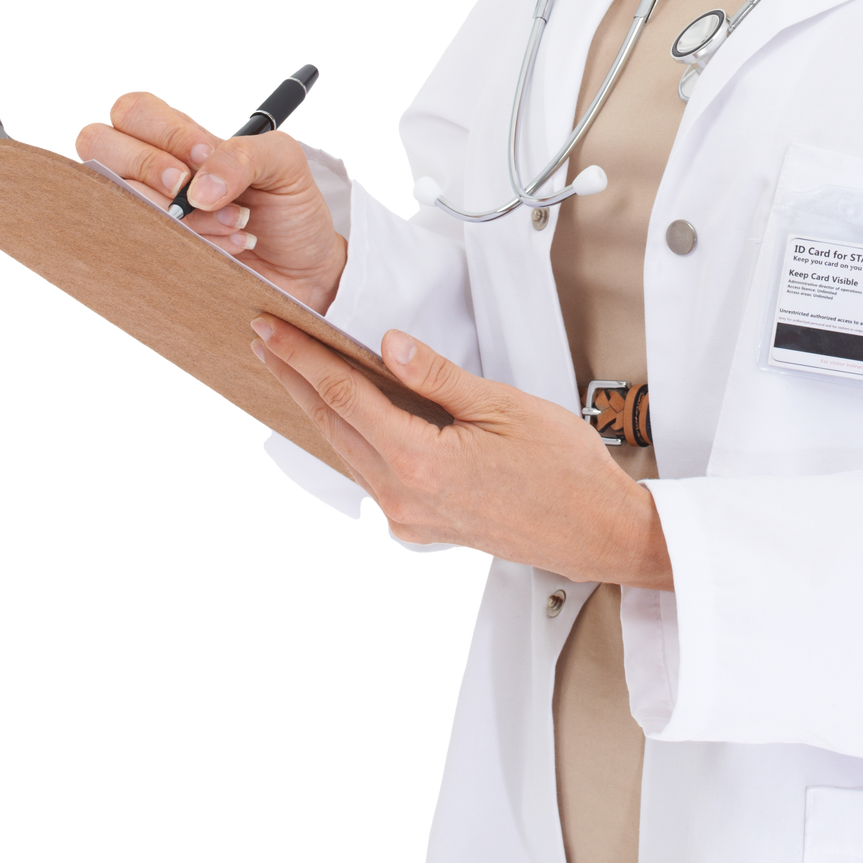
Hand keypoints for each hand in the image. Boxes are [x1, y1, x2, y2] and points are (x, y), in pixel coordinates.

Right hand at [73, 88, 348, 313]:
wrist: (305, 270)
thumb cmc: (288, 207)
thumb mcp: (284, 163)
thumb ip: (243, 154)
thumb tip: (196, 188)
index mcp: (176, 139)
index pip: (133, 111)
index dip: (161, 129)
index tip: (202, 154)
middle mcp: (148, 173)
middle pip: (97, 144)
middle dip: (147, 167)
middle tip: (190, 191)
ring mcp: (142, 216)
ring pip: (118, 200)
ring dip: (181, 216)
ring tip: (235, 224)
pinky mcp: (147, 257)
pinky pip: (136, 247)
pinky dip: (188, 248)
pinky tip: (228, 250)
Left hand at [250, 317, 673, 588]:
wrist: (596, 531)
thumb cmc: (565, 472)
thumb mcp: (502, 406)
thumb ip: (437, 377)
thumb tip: (388, 347)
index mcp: (421, 462)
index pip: (344, 396)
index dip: (303, 358)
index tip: (273, 331)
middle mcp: (404, 497)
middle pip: (333, 425)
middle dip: (295, 379)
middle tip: (266, 342)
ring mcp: (410, 517)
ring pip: (348, 451)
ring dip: (317, 408)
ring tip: (294, 372)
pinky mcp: (422, 525)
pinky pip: (371, 473)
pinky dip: (350, 438)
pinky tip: (346, 417)